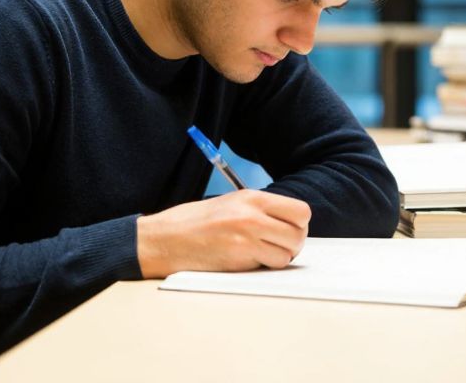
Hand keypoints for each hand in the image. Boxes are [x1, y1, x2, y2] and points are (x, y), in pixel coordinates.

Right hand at [136, 190, 311, 277]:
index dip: (298, 225)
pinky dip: (263, 267)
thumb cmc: (194, 223)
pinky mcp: (239, 257)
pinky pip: (270, 266)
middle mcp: (253, 214)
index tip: (287, 231)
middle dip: (292, 244)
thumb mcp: (230, 204)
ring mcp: (246, 237)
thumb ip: (259, 211)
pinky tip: (246, 261)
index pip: (300, 211)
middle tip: (276, 246)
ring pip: (288, 253)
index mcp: (252, 197)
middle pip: (299, 234)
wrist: (164, 239)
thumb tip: (289, 224)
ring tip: (258, 254)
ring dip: (278, 258)